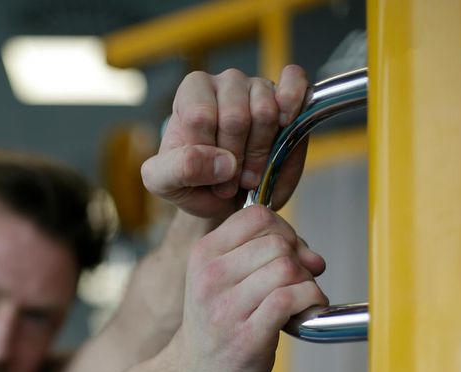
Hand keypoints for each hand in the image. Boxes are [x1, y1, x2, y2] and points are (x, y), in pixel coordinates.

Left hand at [141, 65, 309, 218]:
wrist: (225, 198)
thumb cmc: (193, 183)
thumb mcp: (165, 182)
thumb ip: (179, 168)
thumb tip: (222, 160)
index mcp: (191, 93)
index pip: (200, 116)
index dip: (207, 153)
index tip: (208, 176)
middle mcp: (224, 83)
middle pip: (236, 117)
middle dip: (235, 160)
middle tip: (231, 182)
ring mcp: (257, 87)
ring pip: (266, 113)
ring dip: (260, 154)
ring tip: (250, 174)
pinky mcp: (288, 96)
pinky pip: (296, 84)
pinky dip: (294, 106)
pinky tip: (285, 127)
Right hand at [171, 205, 326, 371]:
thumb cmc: (216, 322)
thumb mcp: (221, 277)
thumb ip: (264, 255)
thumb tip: (313, 256)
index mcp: (203, 255)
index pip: (256, 215)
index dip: (283, 229)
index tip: (286, 252)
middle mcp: (211, 277)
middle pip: (277, 242)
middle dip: (298, 258)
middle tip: (295, 281)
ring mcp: (227, 308)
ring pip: (288, 269)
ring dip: (306, 282)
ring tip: (299, 298)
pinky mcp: (248, 336)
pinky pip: (292, 299)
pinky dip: (310, 301)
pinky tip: (304, 312)